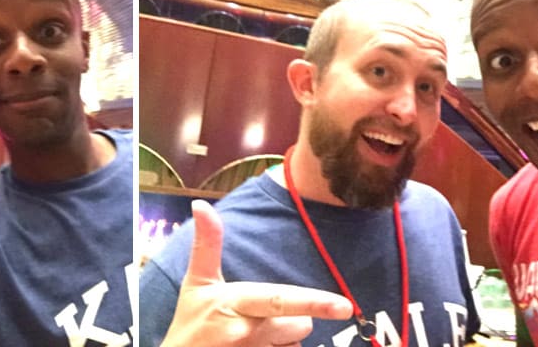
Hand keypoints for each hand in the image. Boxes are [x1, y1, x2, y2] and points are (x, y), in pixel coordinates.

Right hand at [161, 201, 353, 346]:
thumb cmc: (191, 322)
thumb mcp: (197, 283)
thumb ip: (207, 245)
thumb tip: (201, 204)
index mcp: (236, 302)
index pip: (281, 300)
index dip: (315, 303)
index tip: (346, 307)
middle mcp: (247, 331)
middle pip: (301, 324)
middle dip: (290, 322)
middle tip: (258, 321)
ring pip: (295, 345)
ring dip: (282, 342)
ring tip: (249, 341)